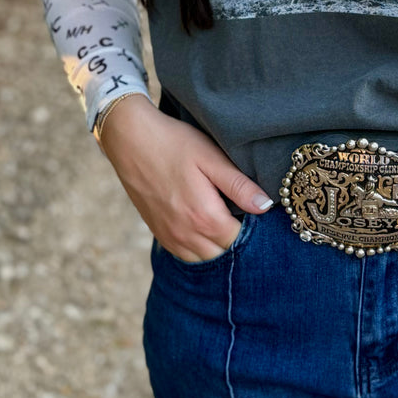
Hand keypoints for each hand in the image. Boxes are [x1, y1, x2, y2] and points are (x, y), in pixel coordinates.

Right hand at [97, 96, 273, 260]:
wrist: (131, 140)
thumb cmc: (174, 144)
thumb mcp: (211, 158)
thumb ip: (239, 186)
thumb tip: (266, 206)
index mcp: (203, 217)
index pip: (239, 239)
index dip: (252, 226)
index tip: (255, 210)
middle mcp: (185, 234)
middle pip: (222, 252)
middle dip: (234, 238)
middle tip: (240, 211)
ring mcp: (169, 236)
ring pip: (203, 257)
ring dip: (216, 245)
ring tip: (222, 217)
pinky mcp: (158, 233)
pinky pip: (184, 254)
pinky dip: (197, 247)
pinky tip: (202, 224)